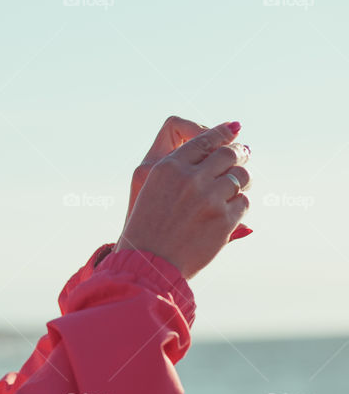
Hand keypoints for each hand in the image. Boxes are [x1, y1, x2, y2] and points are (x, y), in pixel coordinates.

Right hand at [116, 122, 250, 279]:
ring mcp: (209, 198)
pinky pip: (243, 202)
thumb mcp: (154, 190)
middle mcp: (189, 178)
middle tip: (244, 155)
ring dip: (240, 181)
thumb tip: (223, 149)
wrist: (149, 263)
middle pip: (228, 154)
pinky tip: (227, 213)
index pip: (203, 140)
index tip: (234, 130)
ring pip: (240, 177)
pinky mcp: (224, 219)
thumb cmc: (148, 227)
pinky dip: (238, 206)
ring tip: (234, 187)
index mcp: (167, 167)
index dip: (222, 133)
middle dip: (239, 153)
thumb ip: (182, 169)